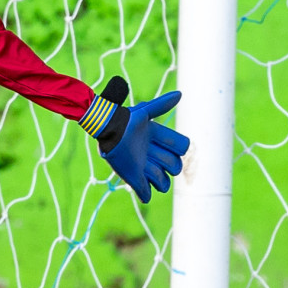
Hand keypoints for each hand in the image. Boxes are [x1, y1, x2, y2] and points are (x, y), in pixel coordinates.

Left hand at [78, 76, 189, 203]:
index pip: (182, 148)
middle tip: (152, 155)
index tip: (159, 140)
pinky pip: (146, 193)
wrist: (105, 129)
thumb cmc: (123, 119)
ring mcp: (145, 167)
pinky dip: (146, 193)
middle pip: (176, 167)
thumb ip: (161, 105)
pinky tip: (141, 185)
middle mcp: (156, 155)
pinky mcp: (133, 178)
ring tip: (145, 168)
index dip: (176, 147)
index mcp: (161, 140)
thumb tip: (180, 94)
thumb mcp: (143, 112)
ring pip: (164, 183)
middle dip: (169, 164)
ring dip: (158, 179)